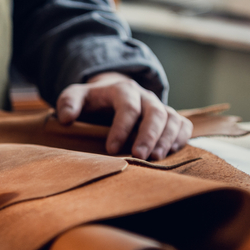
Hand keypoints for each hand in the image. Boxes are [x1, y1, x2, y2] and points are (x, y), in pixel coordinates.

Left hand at [56, 72, 192, 158]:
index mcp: (123, 90)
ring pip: (172, 119)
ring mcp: (159, 107)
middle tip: (140, 157)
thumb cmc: (92, 100)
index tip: (110, 149)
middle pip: (155, 113)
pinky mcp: (169, 118)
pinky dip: (180, 138)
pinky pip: (183, 125)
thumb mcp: (75, 96)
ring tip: (156, 159)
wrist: (111, 93)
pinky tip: (170, 153)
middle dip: (149, 135)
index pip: (127, 107)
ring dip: (166, 139)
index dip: (121, 128)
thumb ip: (68, 103)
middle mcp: (145, 97)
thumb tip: (66, 118)